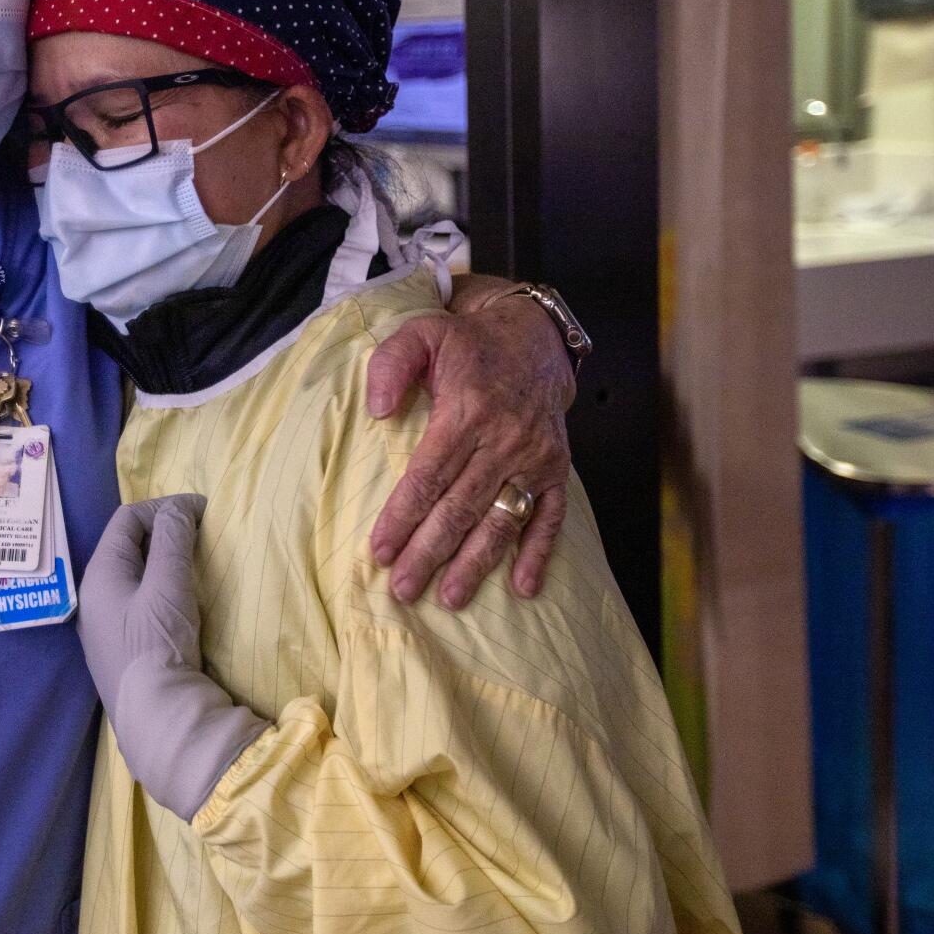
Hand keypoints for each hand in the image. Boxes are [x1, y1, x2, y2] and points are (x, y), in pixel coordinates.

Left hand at [78, 495, 268, 821]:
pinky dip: (161, 589)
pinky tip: (183, 600)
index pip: (126, 520)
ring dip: (164, 562)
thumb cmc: (158, 645)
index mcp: (98, 575)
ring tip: (197, 562)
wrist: (157, 720)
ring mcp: (105, 626)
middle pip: (127, 547)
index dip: (164, 507)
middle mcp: (94, 597)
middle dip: (163, 532)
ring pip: (134, 576)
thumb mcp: (169, 585)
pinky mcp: (122, 649)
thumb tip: (179, 508)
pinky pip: (138, 603)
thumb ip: (172, 540)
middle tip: (201, 534)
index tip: (202, 512)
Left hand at [364, 290, 574, 606]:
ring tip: (450, 598)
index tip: (379, 552)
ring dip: (476, 563)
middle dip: (430, 552)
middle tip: (403, 589)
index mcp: (467, 411)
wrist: (532, 338)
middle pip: (460, 507)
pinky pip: (550, 517)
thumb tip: (377, 411)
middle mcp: (504, 440)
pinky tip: (523, 587)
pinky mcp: (557, 469)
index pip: (429, 476)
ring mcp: (534, 458)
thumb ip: (390, 365)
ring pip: (501, 520)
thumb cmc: (465, 344)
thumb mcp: (421, 334)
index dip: (403, 516)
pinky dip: (539, 553)